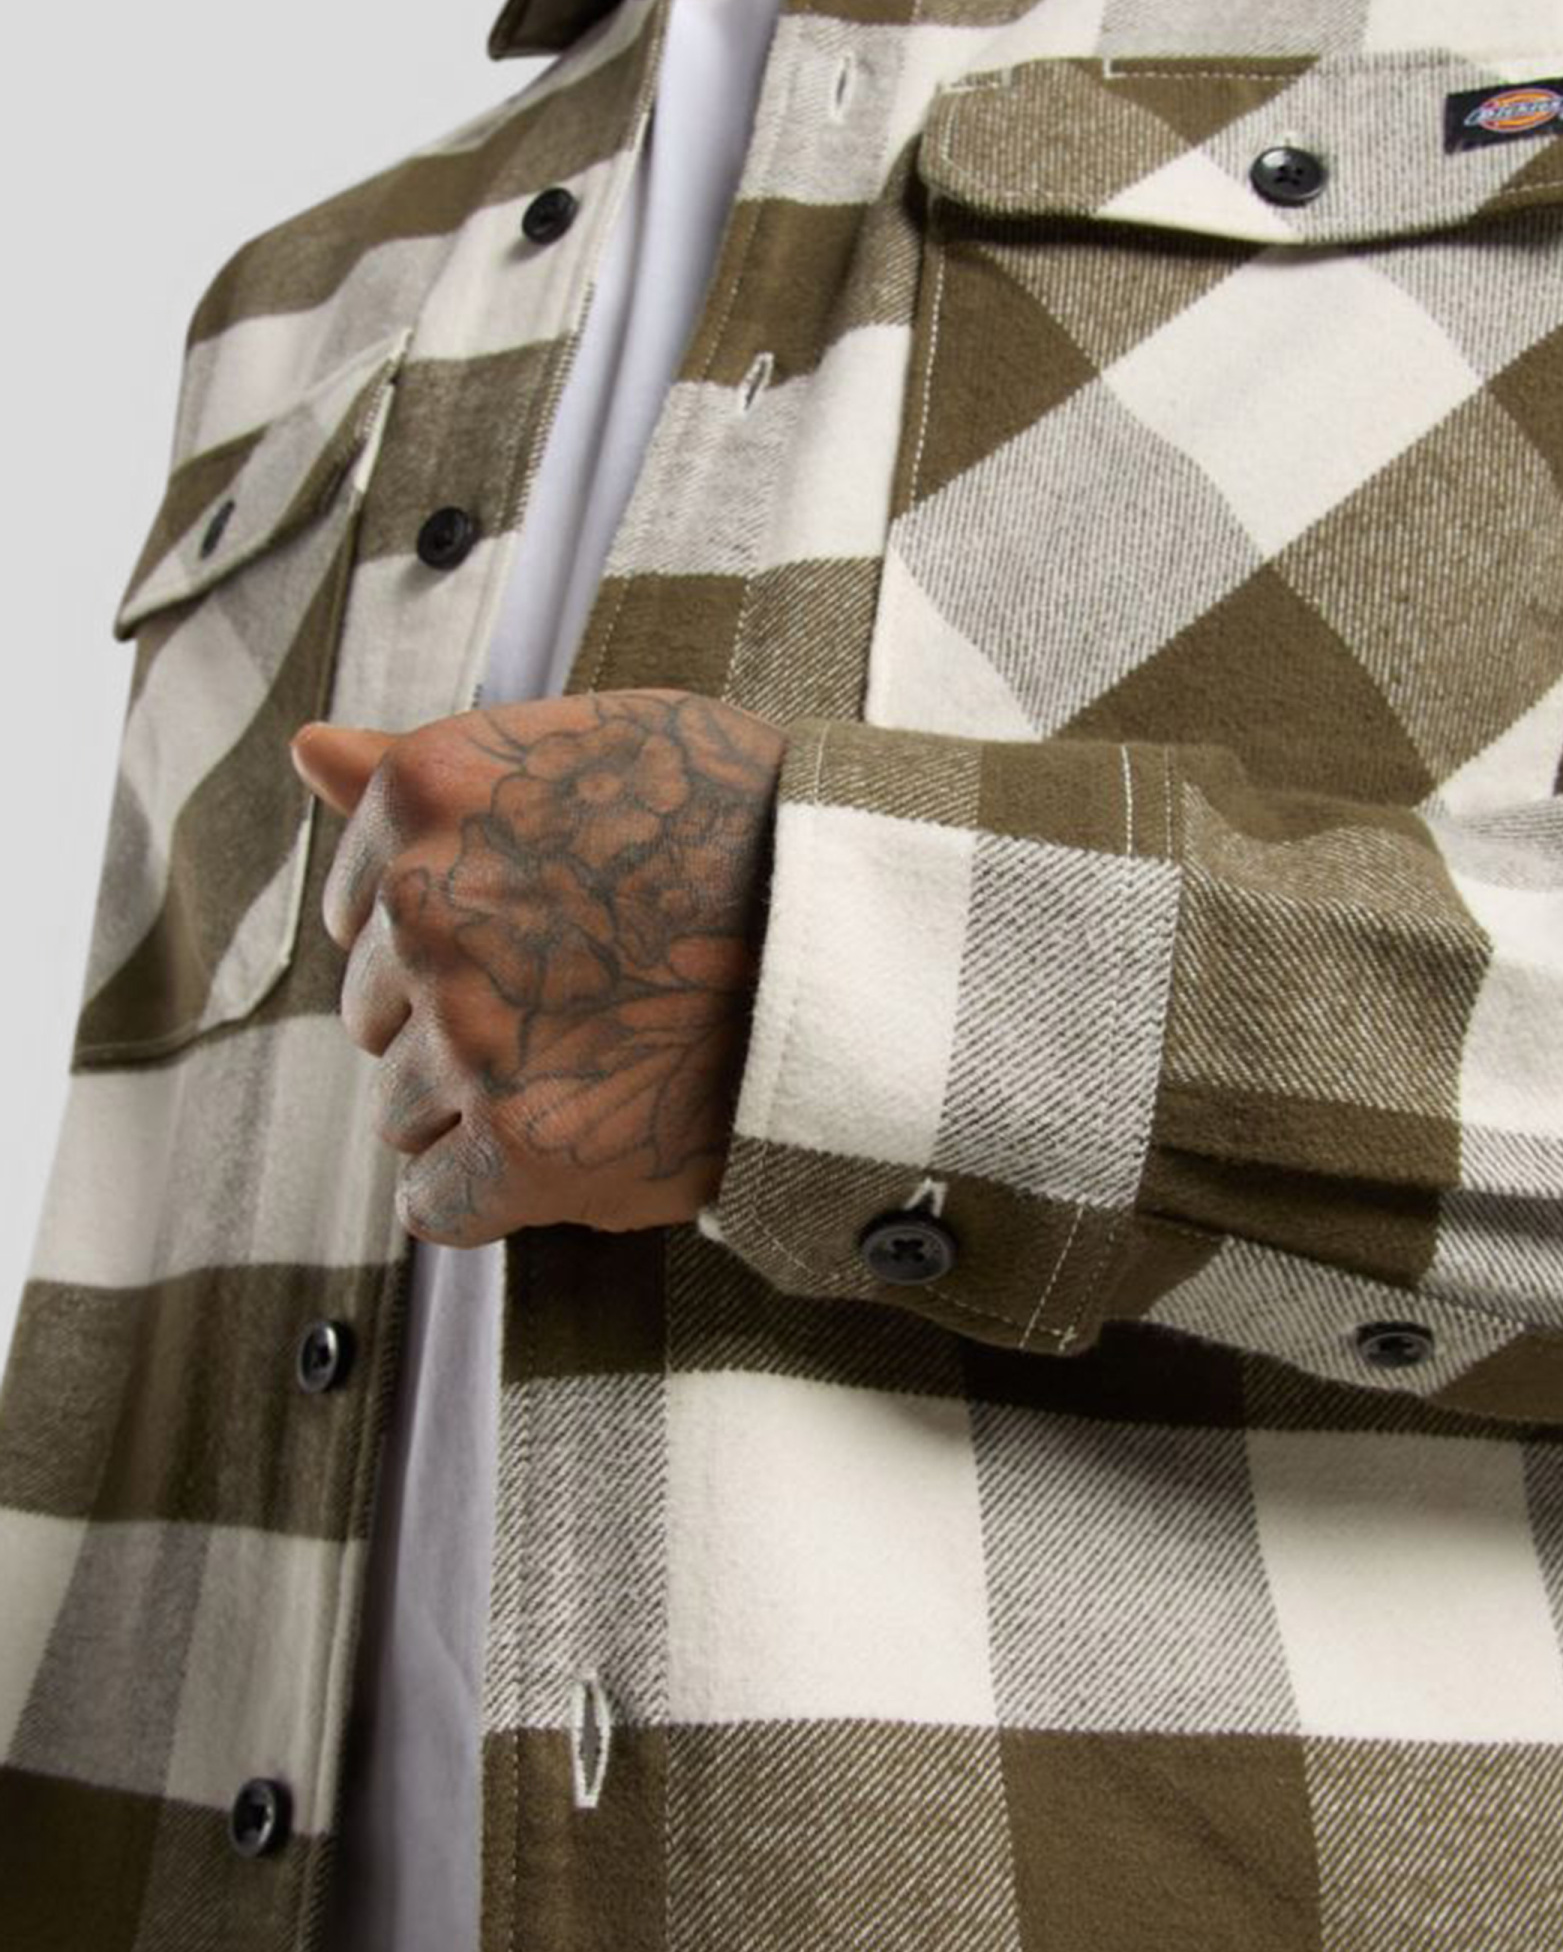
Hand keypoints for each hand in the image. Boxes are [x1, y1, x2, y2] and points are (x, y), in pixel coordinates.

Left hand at [296, 689, 785, 1245]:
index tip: (547, 950)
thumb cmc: (749, 832)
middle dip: (460, 1027)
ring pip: (404, 1110)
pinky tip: (572, 1156)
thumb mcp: (594, 747)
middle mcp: (428, 909)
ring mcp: (471, 1034)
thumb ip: (433, 765)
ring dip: (484, 1111)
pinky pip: (436, 1204)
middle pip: (376, 1016)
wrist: (870, 938)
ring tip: (603, 1077)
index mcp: (431, 793)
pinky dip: (491, 1197)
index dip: (451, 945)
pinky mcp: (524, 1147)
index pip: (360, 911)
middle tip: (589, 1015)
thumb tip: (305, 750)